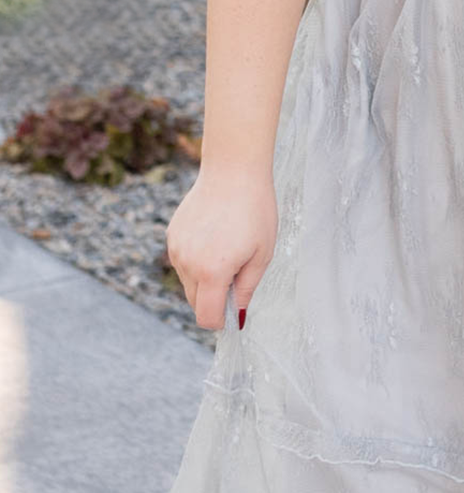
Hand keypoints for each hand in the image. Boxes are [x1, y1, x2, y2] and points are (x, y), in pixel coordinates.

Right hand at [164, 168, 278, 330]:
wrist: (233, 172)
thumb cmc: (255, 211)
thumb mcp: (261, 254)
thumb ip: (246, 289)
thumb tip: (236, 316)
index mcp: (212, 271)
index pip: (205, 317)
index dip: (220, 320)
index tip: (232, 313)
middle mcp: (188, 263)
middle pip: (195, 302)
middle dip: (213, 299)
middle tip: (237, 274)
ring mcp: (176, 248)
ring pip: (188, 281)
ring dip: (204, 278)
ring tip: (227, 249)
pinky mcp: (172, 235)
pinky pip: (182, 260)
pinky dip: (196, 259)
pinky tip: (214, 237)